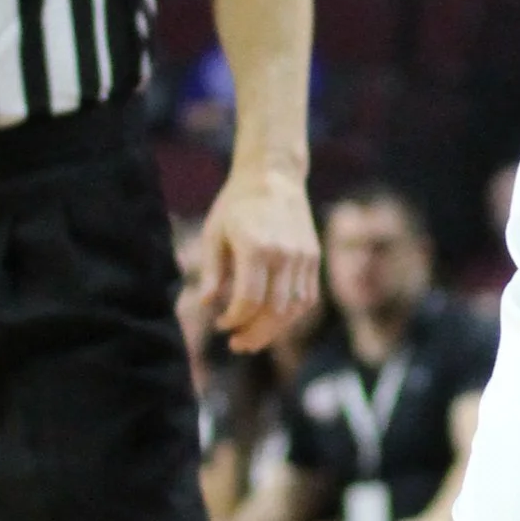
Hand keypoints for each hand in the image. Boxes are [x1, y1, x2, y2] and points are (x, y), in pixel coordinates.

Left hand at [202, 159, 320, 353]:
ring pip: (294, 309)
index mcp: (257, 247)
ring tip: (253, 339)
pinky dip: (291, 316)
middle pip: (274, 311)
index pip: (249, 300)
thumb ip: (212, 272)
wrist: (273, 176)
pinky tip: (273, 321)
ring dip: (274, 330)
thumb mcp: (214, 234)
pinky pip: (307, 297)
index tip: (220, 325)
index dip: (234, 320)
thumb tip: (205, 305)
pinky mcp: (314, 257)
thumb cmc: (236, 204)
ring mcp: (304, 256)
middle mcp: (285, 254)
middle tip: (237, 344)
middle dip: (254, 333)